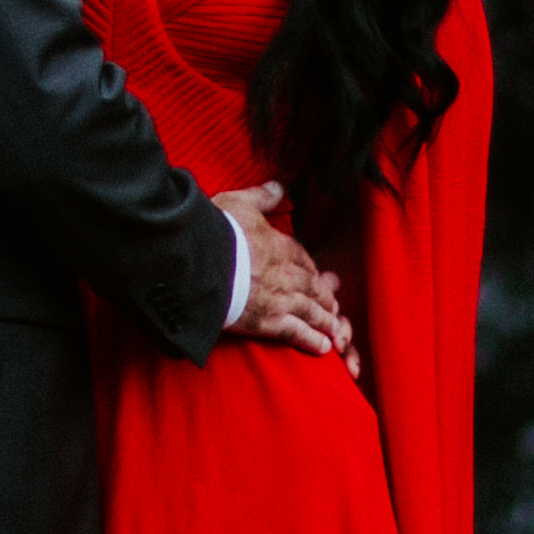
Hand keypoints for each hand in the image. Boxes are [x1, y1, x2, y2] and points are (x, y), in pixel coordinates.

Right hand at [227, 180, 350, 360]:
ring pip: (311, 310)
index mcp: (279, 245)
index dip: (312, 269)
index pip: (302, 258)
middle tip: (334, 305)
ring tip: (334, 327)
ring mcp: (279, 299)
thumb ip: (262, 196)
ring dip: (325, 319)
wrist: (199, 262)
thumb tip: (279, 186)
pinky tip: (323, 347)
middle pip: (312, 286)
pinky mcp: (267, 322)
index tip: (319, 275)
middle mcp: (285, 273)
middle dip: (325, 297)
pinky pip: (297, 332)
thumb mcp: (239, 203)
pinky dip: (312, 340)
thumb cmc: (215, 231)